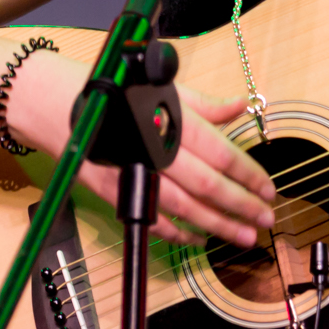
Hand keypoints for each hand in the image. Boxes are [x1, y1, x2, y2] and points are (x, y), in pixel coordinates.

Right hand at [72, 84, 275, 245]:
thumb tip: (240, 106)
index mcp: (174, 120)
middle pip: (208, 185)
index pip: (221, 153)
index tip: (269, 189)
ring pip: (184, 208)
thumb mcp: (166, 89)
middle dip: (241, 205)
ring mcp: (135, 173)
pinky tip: (199, 238)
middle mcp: (157, 149)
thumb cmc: (117, 91)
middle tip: (265, 219)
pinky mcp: (116, 191)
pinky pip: (152, 220)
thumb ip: (206, 106)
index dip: (248, 174)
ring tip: (243, 235)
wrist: (60, 103)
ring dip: (217, 225)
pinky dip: (178, 233)